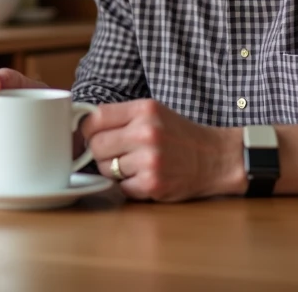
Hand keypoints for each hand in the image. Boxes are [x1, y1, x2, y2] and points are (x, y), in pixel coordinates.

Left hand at [82, 99, 244, 201]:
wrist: (215, 158)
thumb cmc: (179, 135)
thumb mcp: (154, 112)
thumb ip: (121, 116)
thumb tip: (81, 127)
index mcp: (144, 109)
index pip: (96, 117)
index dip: (87, 129)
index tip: (90, 135)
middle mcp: (146, 132)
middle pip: (96, 145)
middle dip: (100, 151)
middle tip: (116, 153)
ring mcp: (149, 160)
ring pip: (106, 168)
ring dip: (114, 170)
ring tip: (135, 164)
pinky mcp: (152, 184)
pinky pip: (121, 187)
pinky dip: (128, 186)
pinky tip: (144, 177)